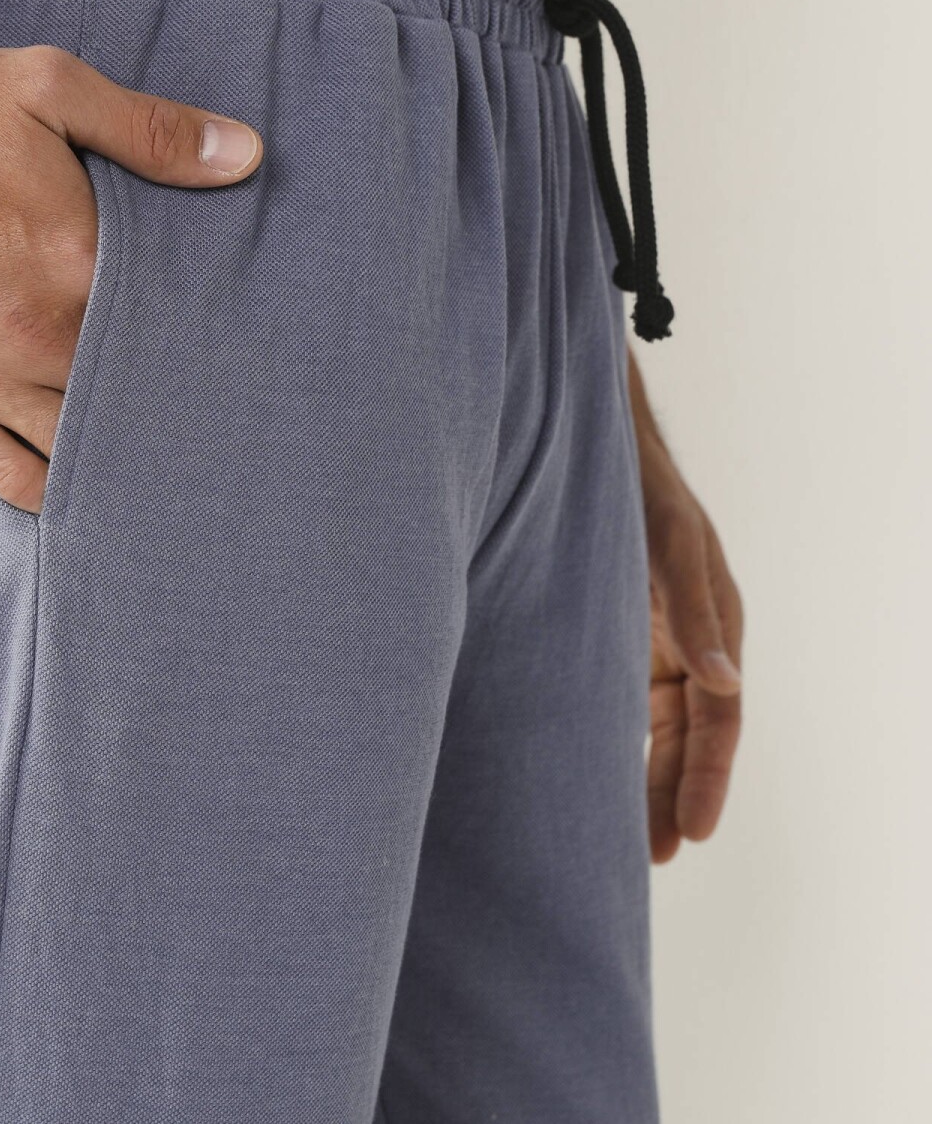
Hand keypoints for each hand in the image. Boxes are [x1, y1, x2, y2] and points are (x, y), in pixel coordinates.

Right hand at [0, 44, 261, 511]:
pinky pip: (4, 476)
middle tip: (202, 429)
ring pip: (74, 453)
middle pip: (130, 404)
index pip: (172, 336)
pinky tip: (76, 493)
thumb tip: (246, 157)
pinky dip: (47, 492)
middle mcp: (37, 341)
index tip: (227, 364)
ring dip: (114, 460)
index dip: (200, 353)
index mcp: (80, 269)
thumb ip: (150, 132)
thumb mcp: (48, 88)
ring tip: (151, 469)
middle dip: (163, 414)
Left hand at [630, 356, 744, 862]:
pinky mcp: (613, 636)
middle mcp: (686, 642)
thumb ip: (694, 614)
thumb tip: (724, 685)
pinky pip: (621, 702)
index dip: (709, 776)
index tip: (694, 832)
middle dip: (675, 794)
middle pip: (688, 735)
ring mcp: (649, 641)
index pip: (719, 718)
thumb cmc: (639, 494)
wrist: (588, 452)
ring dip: (645, 779)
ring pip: (655, 727)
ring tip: (628, 842)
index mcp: (713, 626)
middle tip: (655, 858)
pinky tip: (593, 779)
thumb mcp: (671, 549)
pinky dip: (615, 741)